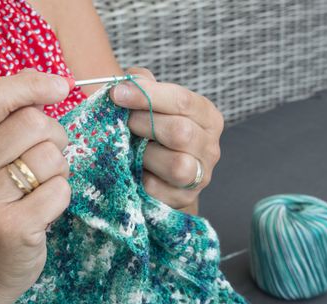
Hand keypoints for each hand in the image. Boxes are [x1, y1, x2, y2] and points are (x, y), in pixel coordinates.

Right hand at [0, 69, 71, 303]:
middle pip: (33, 123)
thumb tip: (48, 81)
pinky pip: (60, 190)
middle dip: (54, 136)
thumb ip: (8, 117)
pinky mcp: (12, 228)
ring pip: (51, 157)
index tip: (60, 87)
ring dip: (58, 169)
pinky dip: (61, 196)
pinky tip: (43, 209)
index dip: (32, 83)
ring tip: (40, 186)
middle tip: (45, 157)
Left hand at [110, 67, 223, 209]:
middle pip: (181, 132)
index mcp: (206, 116)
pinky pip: (158, 189)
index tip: (117, 93)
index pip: (182, 101)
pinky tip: (133, 169)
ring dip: (145, 154)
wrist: (158, 172)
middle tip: (125, 123)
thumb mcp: (150, 103)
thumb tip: (127, 82)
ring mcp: (200, 176)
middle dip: (145, 124)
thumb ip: (142, 85)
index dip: (147, 95)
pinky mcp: (183, 198)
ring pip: (177, 165)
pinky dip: (140, 178)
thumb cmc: (152, 130)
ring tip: (132, 148)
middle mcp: (210, 146)